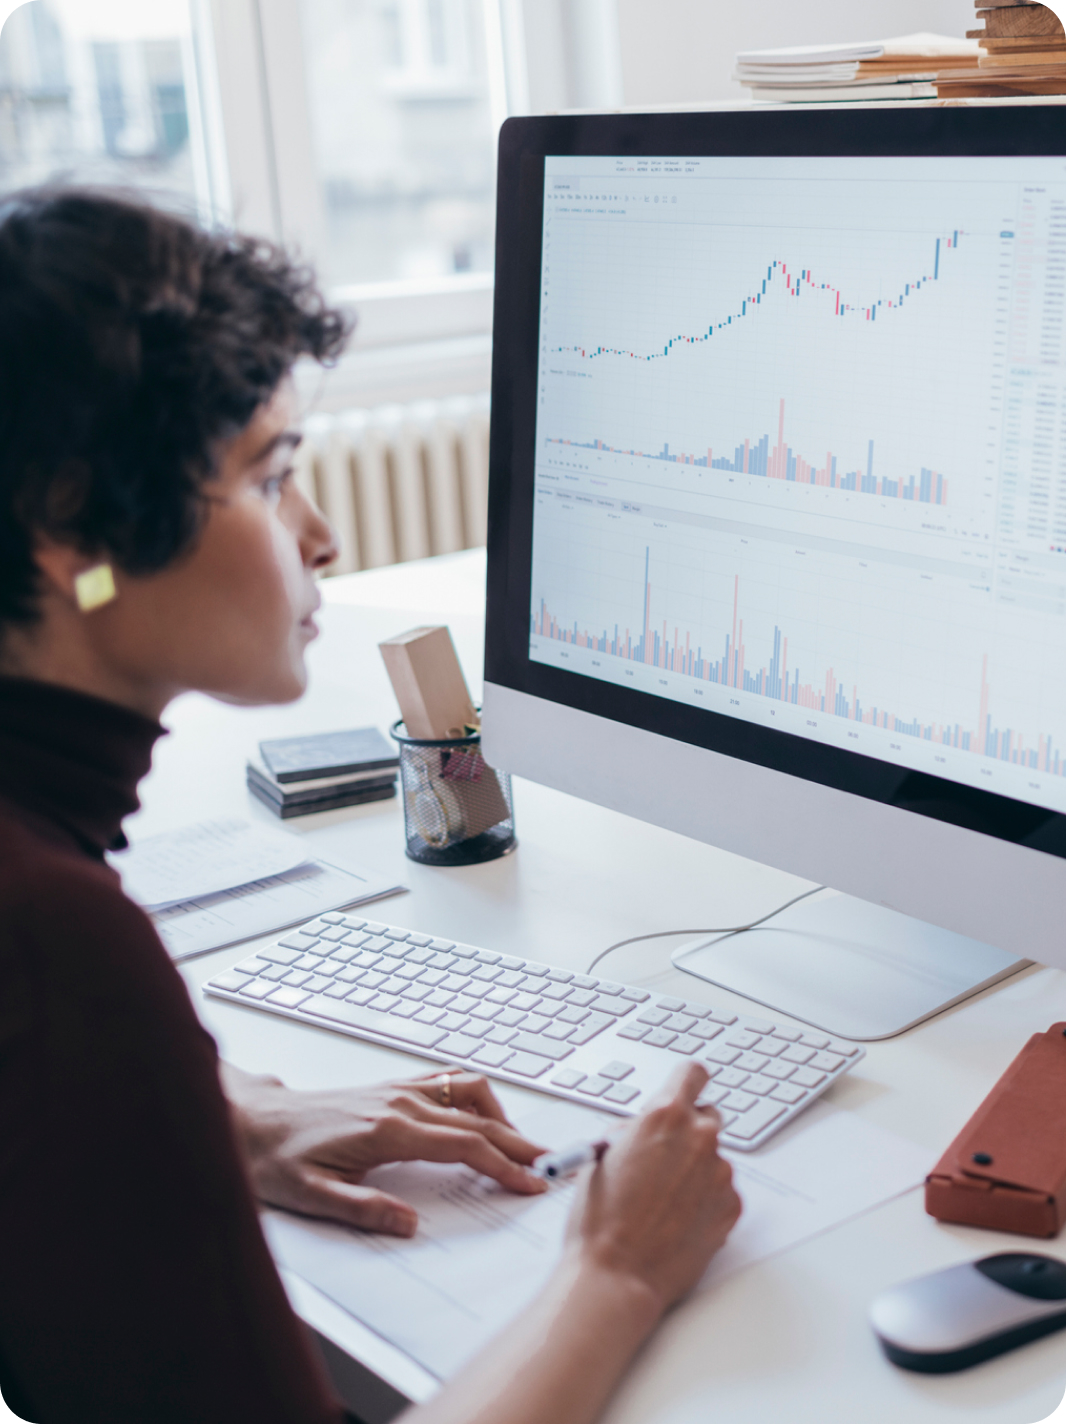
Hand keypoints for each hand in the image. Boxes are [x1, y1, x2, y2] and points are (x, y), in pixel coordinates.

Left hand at [220, 1064, 546, 1235]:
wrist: (253, 1122)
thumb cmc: (277, 1159)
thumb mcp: (313, 1197)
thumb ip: (363, 1210)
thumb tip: (410, 1225)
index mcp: (388, 1130)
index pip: (464, 1145)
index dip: (504, 1165)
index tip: (533, 1183)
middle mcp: (400, 1101)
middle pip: (478, 1118)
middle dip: (519, 1143)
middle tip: (551, 1165)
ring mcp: (398, 1088)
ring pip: (469, 1090)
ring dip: (501, 1115)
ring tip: (518, 1147)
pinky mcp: (392, 1086)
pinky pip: (448, 1080)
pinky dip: (476, 1097)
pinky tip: (482, 1117)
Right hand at [565, 1063, 740, 1311]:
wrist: (617, 1274)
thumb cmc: (600, 1219)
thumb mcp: (602, 1156)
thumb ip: (633, 1132)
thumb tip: (644, 1129)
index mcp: (664, 1116)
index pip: (692, 1073)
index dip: (686, 1082)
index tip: (684, 1090)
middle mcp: (699, 1137)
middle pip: (707, 1115)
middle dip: (688, 1131)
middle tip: (664, 1159)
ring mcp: (719, 1172)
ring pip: (712, 1158)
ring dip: (694, 1170)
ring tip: (662, 1202)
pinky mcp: (731, 1205)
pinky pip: (721, 1191)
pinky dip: (704, 1201)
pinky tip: (677, 1220)